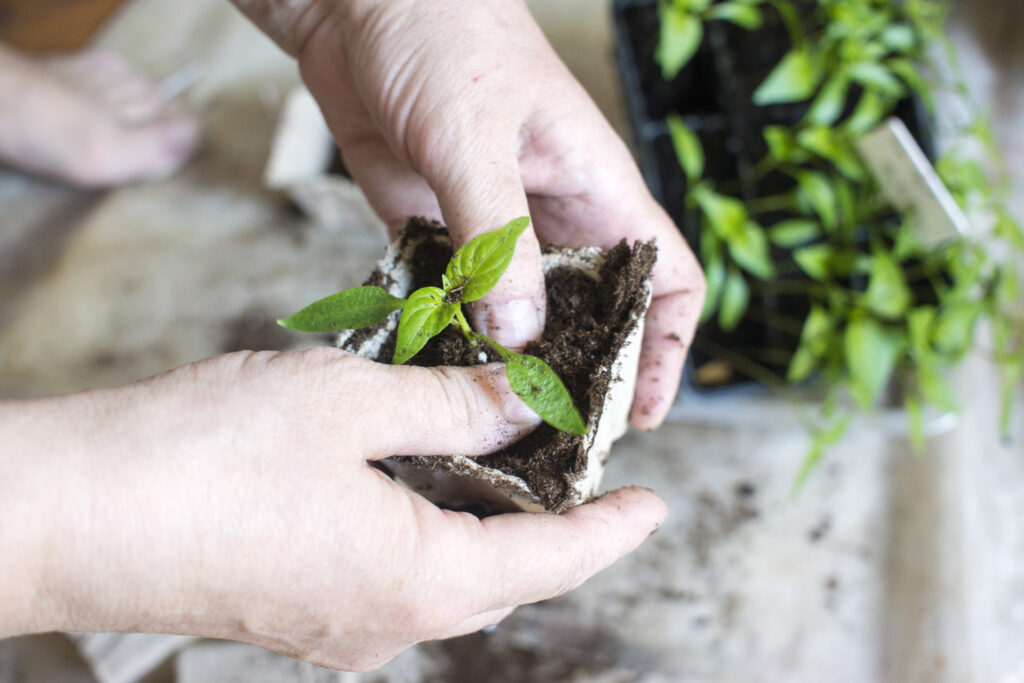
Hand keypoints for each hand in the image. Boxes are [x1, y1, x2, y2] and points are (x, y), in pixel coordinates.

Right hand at [1, 349, 664, 669]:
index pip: (553, 561)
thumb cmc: (208, 456)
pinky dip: (420, 525)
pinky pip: (387, 572)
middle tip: (572, 462)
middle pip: (501, 573)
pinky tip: (405, 471)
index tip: (653, 506)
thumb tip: (523, 404)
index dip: (611, 531)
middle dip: (547, 521)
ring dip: (477, 517)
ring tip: (490, 452)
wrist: (71, 513)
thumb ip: (452, 405)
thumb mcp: (355, 402)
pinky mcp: (294, 611)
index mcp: (421, 579)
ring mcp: (336, 627)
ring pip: (443, 572)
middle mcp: (387, 622)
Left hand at [235, 0, 705, 428]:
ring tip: (483, 419)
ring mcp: (491, 226)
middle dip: (576, 373)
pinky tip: (424, 366)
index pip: (662, 278)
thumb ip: (497, 237)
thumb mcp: (473, 137)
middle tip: (548, 438)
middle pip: (587, 314)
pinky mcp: (433, 226)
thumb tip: (520, 333)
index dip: (667, 346)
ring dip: (504, 362)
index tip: (643, 412)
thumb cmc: (441, 32)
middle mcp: (550, 216)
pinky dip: (441, 331)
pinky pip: (448, 296)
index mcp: (593, 188)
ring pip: (515, 314)